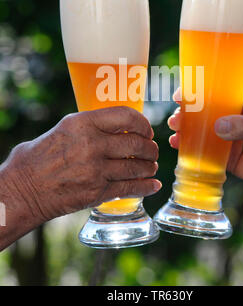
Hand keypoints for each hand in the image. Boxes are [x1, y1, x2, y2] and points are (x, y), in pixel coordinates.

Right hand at [1, 107, 159, 226]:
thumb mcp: (64, 128)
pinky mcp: (97, 191)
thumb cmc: (40, 156)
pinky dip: (146, 187)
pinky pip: (130, 188)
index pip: (126, 117)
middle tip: (152, 151)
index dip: (143, 124)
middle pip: (136, 144)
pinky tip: (153, 185)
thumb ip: (91, 125)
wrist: (24, 188)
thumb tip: (118, 126)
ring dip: (149, 167)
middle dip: (150, 148)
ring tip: (151, 167)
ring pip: (136, 167)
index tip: (147, 130)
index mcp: (83, 122)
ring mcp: (95, 169)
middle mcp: (92, 144)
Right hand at [168, 86, 242, 207]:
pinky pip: (204, 150)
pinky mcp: (225, 155)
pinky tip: (178, 146)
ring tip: (175, 132)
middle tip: (177, 118)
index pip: (219, 90)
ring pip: (201, 129)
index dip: (199, 89)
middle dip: (187, 112)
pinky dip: (190, 148)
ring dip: (185, 129)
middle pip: (205, 110)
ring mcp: (228, 136)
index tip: (182, 94)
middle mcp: (234, 116)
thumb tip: (218, 127)